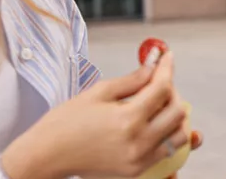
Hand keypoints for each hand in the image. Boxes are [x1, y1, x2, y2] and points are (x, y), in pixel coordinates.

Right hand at [2, 52, 189, 178]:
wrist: (47, 155)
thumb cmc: (66, 121)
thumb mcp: (99, 92)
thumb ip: (132, 79)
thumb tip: (154, 62)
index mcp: (127, 119)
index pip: (162, 88)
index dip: (167, 68)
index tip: (167, 57)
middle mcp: (138, 142)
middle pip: (178, 111)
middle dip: (172, 91)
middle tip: (157, 82)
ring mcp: (139, 160)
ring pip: (178, 135)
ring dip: (174, 116)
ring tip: (157, 105)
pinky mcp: (136, 171)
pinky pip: (166, 152)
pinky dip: (167, 136)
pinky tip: (154, 124)